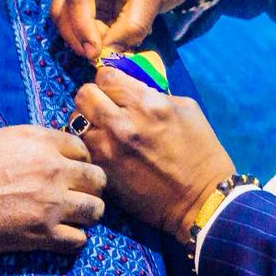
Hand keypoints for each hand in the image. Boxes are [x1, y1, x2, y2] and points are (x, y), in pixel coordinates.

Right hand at [0, 125, 104, 256]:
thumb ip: (16, 139)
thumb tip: (23, 146)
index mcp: (39, 140)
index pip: (82, 149)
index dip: (77, 160)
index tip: (68, 170)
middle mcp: (53, 169)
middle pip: (97, 178)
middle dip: (89, 187)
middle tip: (75, 195)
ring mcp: (51, 203)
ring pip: (96, 210)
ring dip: (86, 214)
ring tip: (72, 218)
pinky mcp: (42, 234)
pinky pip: (79, 241)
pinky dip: (73, 240)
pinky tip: (59, 237)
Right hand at [51, 0, 211, 60]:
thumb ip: (132, 25)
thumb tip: (109, 52)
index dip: (83, 28)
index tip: (96, 53)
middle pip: (63, 8)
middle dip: (80, 36)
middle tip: (103, 58)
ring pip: (69, 19)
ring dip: (89, 38)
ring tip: (118, 47)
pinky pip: (83, 22)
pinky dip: (96, 36)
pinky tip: (118, 40)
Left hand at [71, 66, 234, 236]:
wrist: (199, 199)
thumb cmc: (200, 151)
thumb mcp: (186, 109)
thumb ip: (153, 94)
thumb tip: (129, 90)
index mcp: (146, 103)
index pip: (105, 76)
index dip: (109, 82)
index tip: (116, 92)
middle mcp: (122, 123)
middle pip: (84, 95)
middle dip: (93, 98)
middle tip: (105, 109)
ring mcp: (107, 149)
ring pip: (76, 121)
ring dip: (88, 123)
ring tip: (104, 132)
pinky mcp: (101, 171)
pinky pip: (82, 148)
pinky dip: (89, 146)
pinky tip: (105, 151)